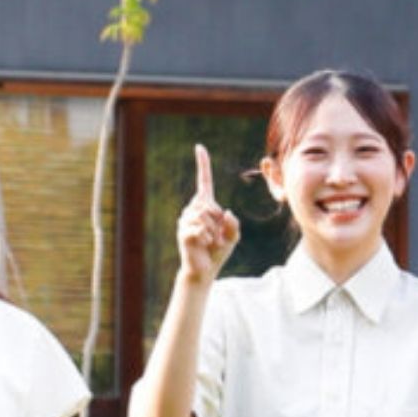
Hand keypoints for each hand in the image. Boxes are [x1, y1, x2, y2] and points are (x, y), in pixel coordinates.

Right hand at [178, 144, 241, 281]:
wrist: (204, 269)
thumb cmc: (218, 251)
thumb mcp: (233, 237)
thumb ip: (234, 225)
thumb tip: (226, 213)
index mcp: (205, 206)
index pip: (204, 181)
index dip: (203, 165)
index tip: (199, 147)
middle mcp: (193, 209)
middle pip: (210, 205)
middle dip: (218, 223)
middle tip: (215, 236)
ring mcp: (186, 220)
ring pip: (205, 217)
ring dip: (213, 232)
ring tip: (209, 241)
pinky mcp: (183, 232)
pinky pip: (200, 229)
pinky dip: (207, 239)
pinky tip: (203, 244)